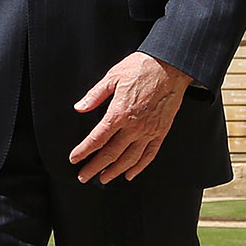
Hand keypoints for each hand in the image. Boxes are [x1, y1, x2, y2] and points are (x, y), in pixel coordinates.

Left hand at [70, 53, 191, 184]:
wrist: (171, 66)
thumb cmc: (141, 68)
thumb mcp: (113, 77)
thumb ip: (95, 95)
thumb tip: (79, 108)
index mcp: (119, 113)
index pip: (97, 139)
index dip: (84, 151)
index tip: (74, 159)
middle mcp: (134, 126)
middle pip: (110, 154)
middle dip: (94, 168)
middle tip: (83, 177)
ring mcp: (149, 131)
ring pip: (129, 159)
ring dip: (114, 171)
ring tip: (103, 179)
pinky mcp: (161, 132)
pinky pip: (149, 155)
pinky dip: (139, 167)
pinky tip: (130, 174)